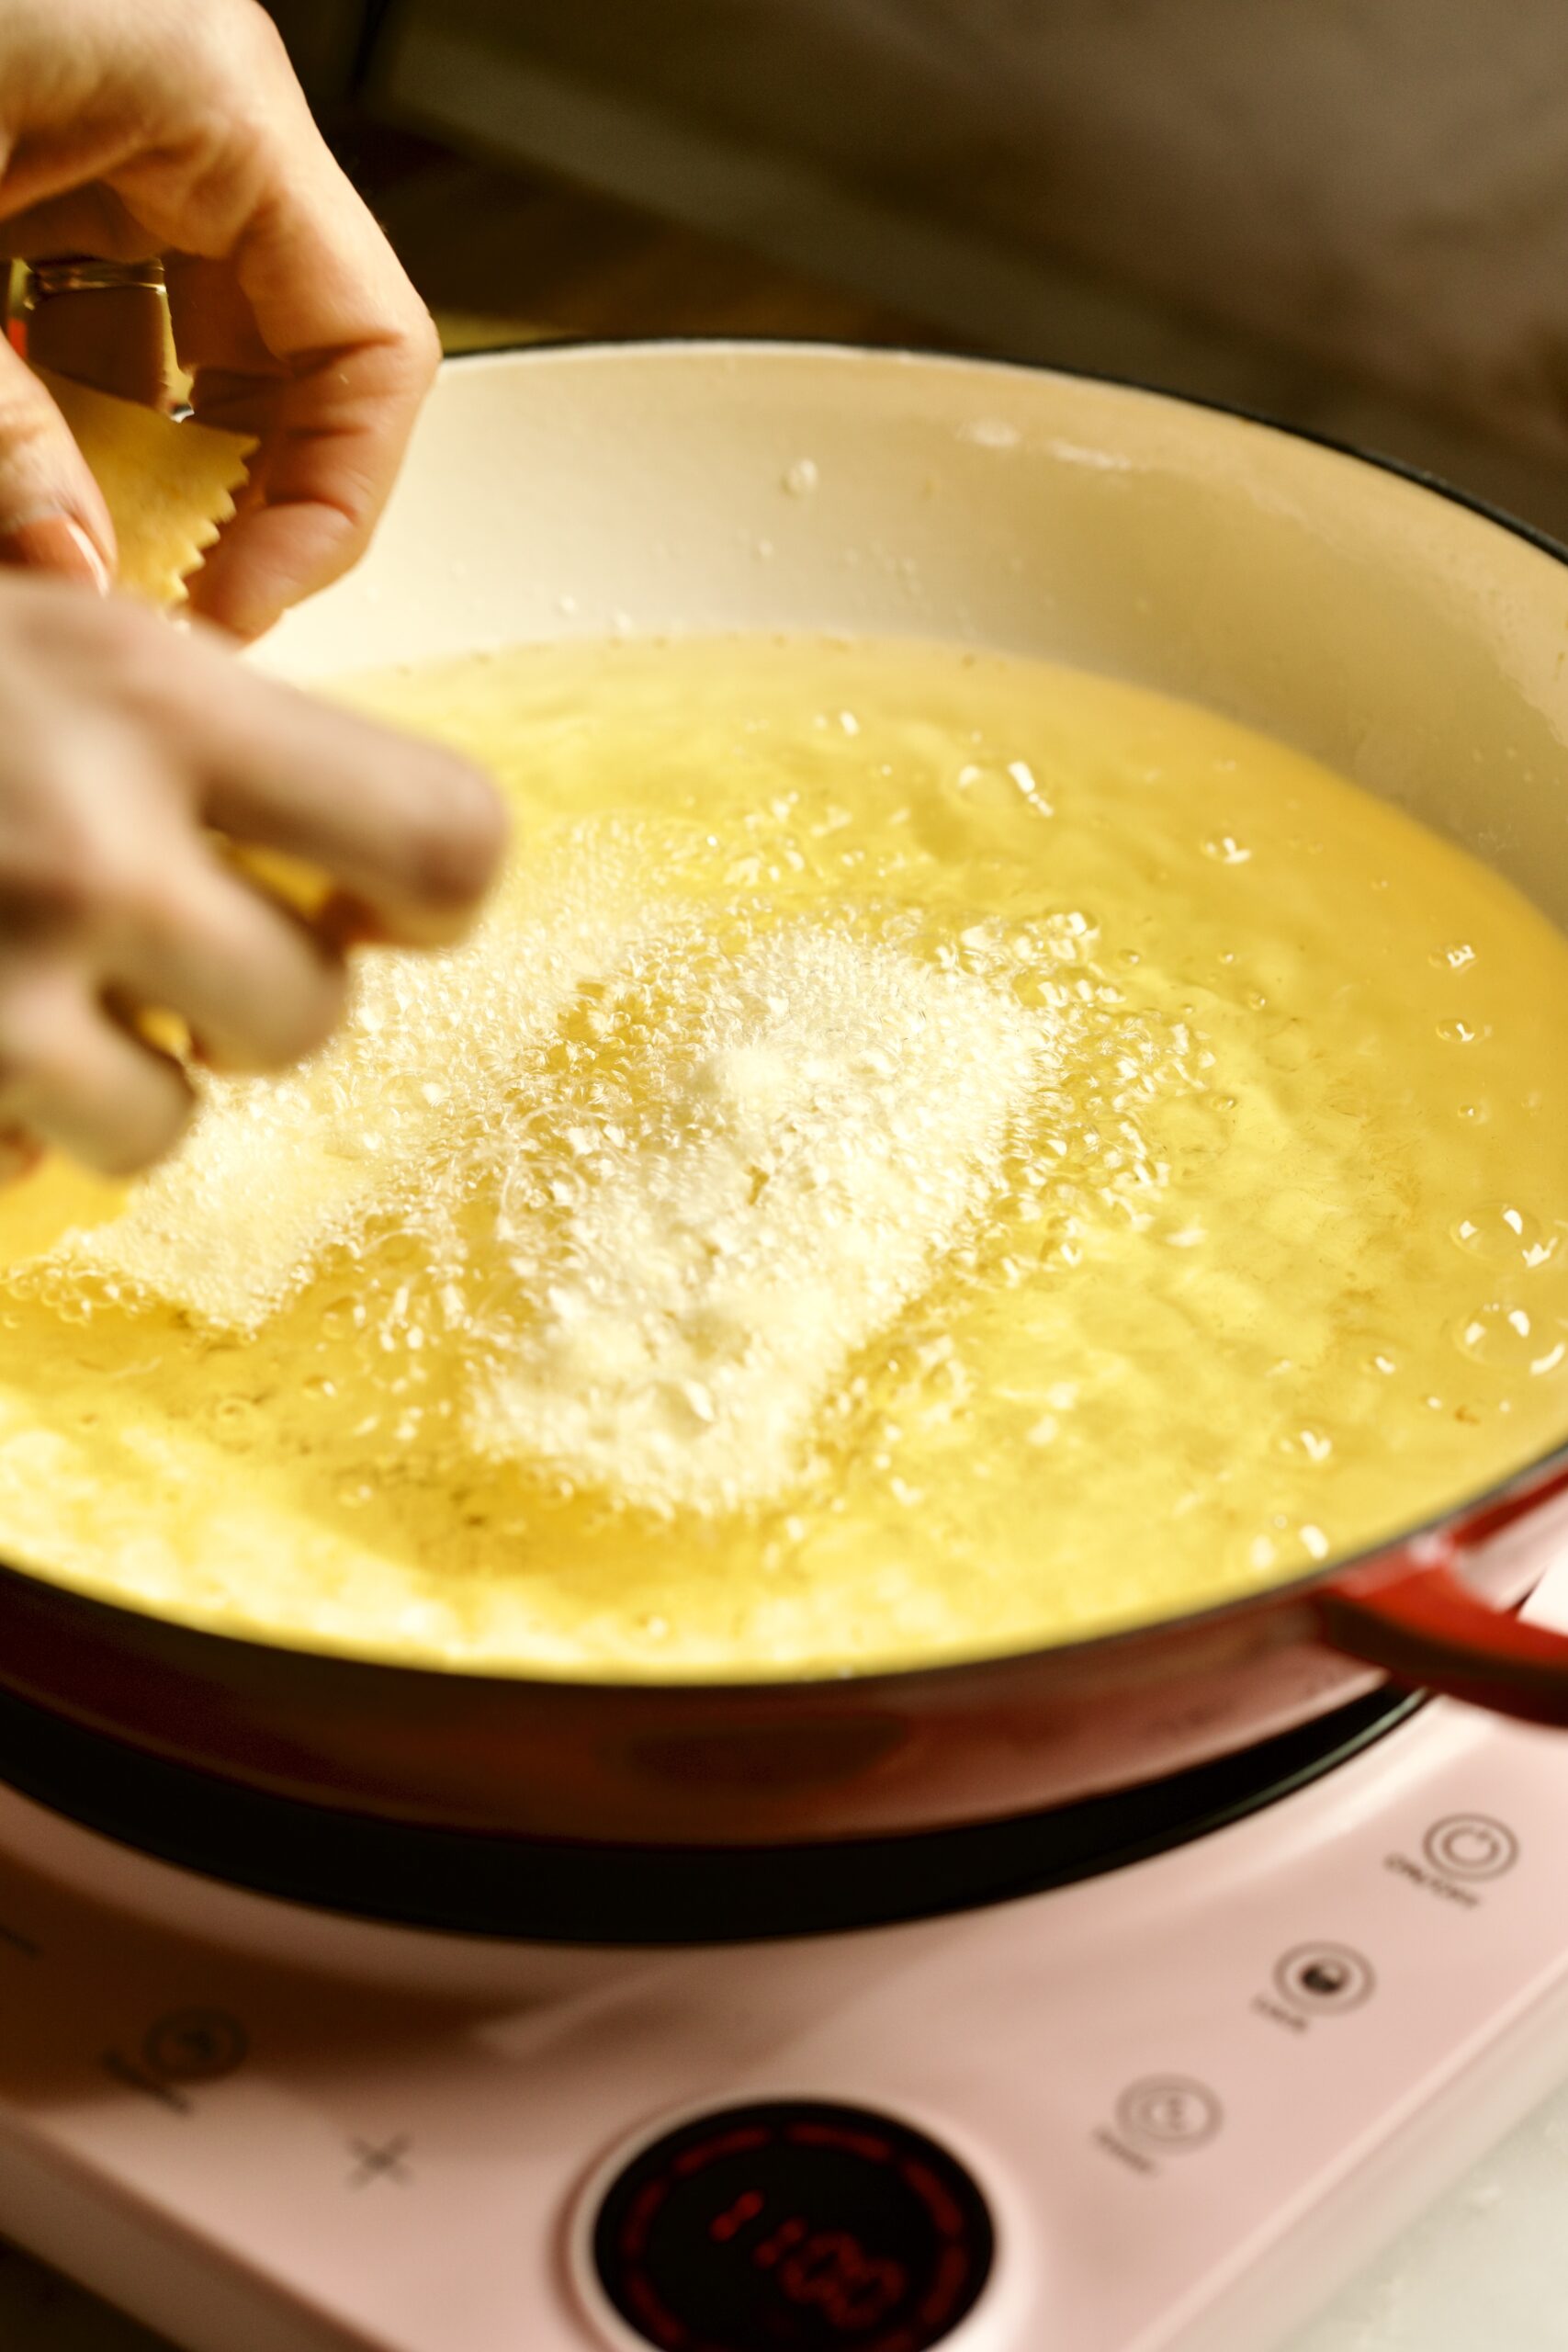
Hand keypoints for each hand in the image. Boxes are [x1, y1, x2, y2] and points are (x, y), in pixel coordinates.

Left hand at [0, 0, 438, 637]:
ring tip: (51, 531)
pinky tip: (11, 446)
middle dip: (227, 499)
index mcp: (208, 104)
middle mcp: (192, 111)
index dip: (327, 508)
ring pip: (190, 347)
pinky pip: (97, 302)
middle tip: (146, 596)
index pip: (373, 349)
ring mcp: (118, 123)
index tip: (236, 604)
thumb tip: (77, 576)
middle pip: (295, 359)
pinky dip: (56, 392)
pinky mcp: (39, 140)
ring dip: (126, 459)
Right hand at [0, 572, 504, 1177]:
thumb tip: (355, 864)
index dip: (432, 899)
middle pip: (312, 1010)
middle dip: (245, 1003)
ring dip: (115, 1079)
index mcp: (154, 698)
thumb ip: (200, 732)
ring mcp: (6, 984)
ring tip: (25, 989)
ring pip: (167, 1124)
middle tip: (155, 954)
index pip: (442, 836)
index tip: (369, 908)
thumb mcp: (54, 643)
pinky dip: (5, 1118)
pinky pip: (30, 1166)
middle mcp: (98, 847)